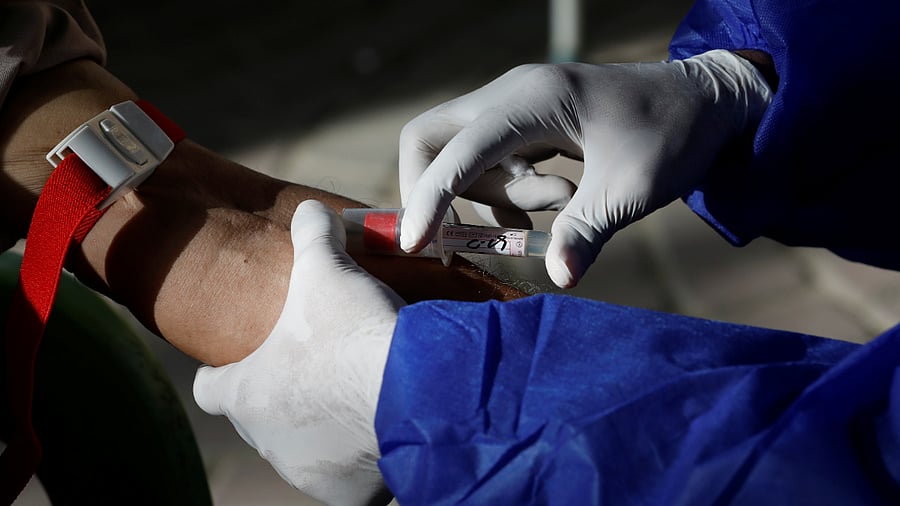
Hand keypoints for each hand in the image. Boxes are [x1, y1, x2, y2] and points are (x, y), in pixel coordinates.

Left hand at [192, 200, 405, 505]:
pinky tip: (384, 425)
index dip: (229, 372)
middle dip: (288, 398)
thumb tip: (310, 210)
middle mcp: (267, 443)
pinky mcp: (350, 498)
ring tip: (359, 396)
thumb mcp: (326, 269)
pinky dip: (361, 457)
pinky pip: (349, 477)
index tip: (258, 357)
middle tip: (325, 368)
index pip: (211, 388)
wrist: (414, 389)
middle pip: (263, 420)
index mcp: (245, 393)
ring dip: (324, 430)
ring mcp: (307, 474)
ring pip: (306, 452)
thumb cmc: (354, 330)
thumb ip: (311, 234)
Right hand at [398, 49, 771, 287]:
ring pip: (461, 157)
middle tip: (465, 235)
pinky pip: (486, 159)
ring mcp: (514, 104)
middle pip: (430, 138)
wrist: (707, 102)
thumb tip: (559, 279)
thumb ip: (588, 232)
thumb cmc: (674, 136)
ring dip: (496, 197)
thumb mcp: (634, 189)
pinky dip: (505, 191)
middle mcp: (512, 93)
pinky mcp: (523, 121)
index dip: (429, 197)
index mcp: (535, 100)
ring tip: (564, 205)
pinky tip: (554, 205)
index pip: (458, 149)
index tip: (415, 245)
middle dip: (435, 190)